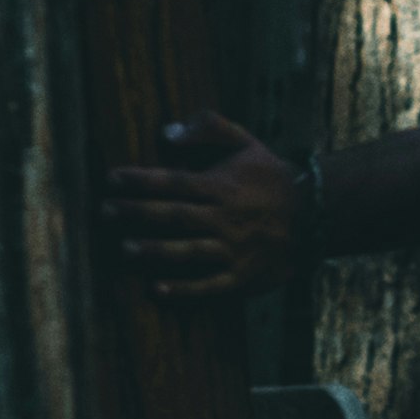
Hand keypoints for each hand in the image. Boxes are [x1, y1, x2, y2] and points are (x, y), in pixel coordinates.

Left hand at [102, 115, 305, 303]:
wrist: (314, 216)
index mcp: (223, 186)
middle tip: (105, 211)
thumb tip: (168, 132)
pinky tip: (157, 290)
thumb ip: (209, 128)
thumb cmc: (269, 177)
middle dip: (137, 212)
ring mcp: (234, 249)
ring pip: (189, 250)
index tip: (111, 178)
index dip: (141, 180)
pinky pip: (210, 285)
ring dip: (156, 250)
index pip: (175, 181)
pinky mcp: (242, 276)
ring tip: (125, 249)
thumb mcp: (246, 142)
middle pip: (175, 215)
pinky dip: (184, 290)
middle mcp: (226, 218)